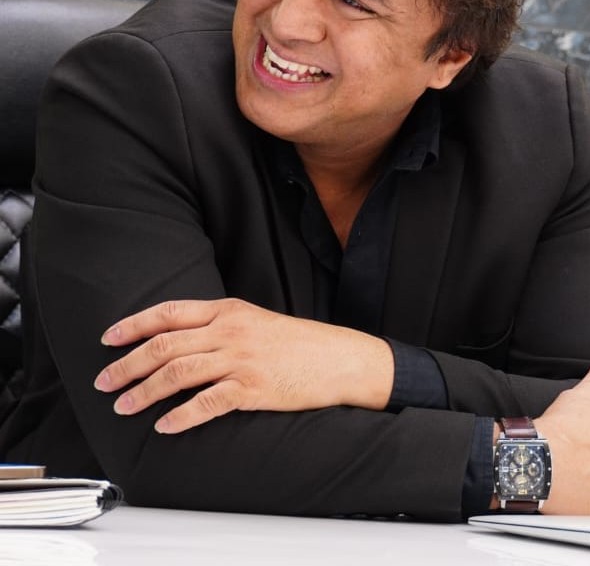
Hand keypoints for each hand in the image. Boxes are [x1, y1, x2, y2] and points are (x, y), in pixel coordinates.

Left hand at [94, 298, 393, 432]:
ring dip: (145, 391)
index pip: (170, 312)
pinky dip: (182, 416)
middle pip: (165, 344)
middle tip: (104, 381)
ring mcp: (241, 358)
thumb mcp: (255, 320)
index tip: (108, 339)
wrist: (339, 358)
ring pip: (179, 372)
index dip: (134, 325)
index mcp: (228, 309)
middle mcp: (230, 330)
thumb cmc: (297, 342)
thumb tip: (179, 339)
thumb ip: (220, 324)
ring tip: (124, 406)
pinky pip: (208, 402)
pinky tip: (164, 426)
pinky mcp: (254, 387)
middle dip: (128, 364)